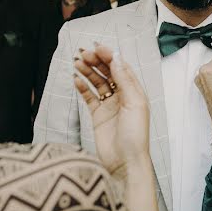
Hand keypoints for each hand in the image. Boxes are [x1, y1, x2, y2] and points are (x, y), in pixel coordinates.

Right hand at [74, 45, 150, 177]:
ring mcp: (110, 106)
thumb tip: (117, 58)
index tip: (98, 47)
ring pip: (97, 83)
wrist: (125, 162)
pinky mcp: (98, 115)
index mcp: (134, 92)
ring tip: (77, 62)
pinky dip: (82, 87)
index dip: (110, 56)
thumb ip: (124, 80)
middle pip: (108, 72)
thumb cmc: (135, 136)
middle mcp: (122, 96)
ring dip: (88, 71)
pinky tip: (76, 79)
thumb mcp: (133, 103)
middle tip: (84, 53)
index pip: (121, 67)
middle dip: (96, 61)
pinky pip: (89, 97)